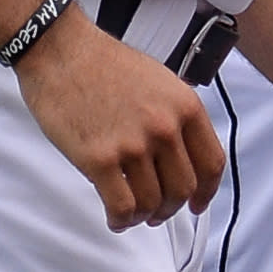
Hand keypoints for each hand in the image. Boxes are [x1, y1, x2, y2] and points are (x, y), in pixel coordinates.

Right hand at [15, 16, 223, 228]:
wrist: (61, 51)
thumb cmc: (105, 65)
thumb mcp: (160, 83)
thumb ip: (176, 118)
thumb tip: (181, 158)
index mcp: (186, 107)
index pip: (211, 163)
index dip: (207, 192)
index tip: (197, 204)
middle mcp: (166, 128)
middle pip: (183, 189)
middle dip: (171, 208)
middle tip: (157, 213)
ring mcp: (134, 145)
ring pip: (152, 202)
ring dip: (144, 216)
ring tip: (132, 214)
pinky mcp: (100, 159)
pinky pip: (122, 206)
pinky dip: (121, 220)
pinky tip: (115, 218)